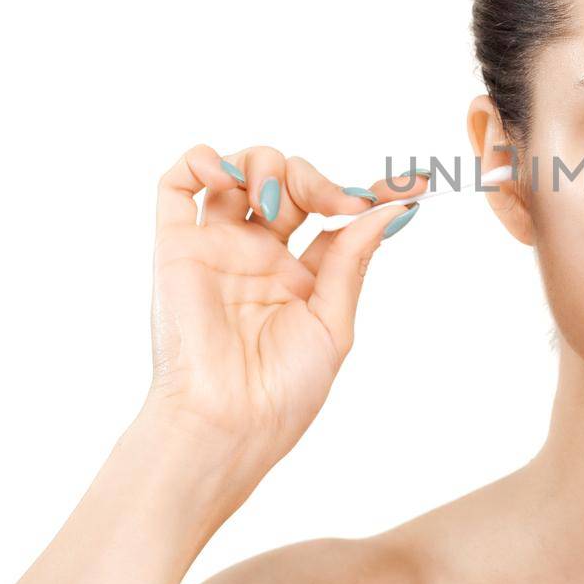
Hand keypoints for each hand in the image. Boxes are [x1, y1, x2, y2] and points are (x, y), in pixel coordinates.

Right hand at [145, 143, 427, 474]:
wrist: (228, 423)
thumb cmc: (282, 391)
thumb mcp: (333, 323)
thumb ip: (351, 261)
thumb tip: (389, 210)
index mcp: (297, 275)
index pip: (331, 214)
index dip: (365, 193)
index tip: (407, 184)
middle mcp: (257, 254)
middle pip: (288, 182)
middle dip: (316, 179)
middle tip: (336, 203)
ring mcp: (217, 247)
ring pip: (238, 172)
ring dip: (265, 166)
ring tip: (275, 204)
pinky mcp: (176, 246)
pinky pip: (176, 186)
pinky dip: (200, 160)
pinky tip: (227, 174)